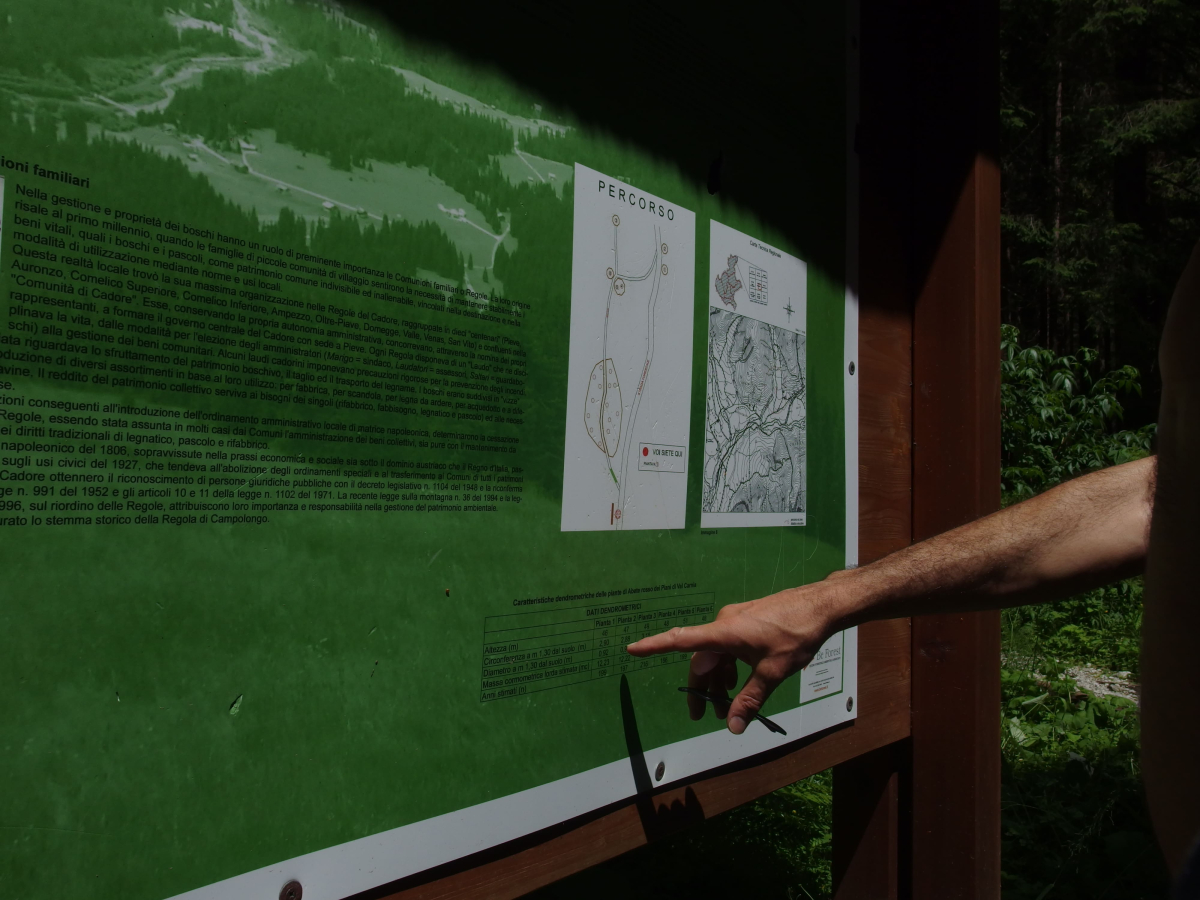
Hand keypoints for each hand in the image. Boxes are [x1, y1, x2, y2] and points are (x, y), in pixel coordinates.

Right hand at [626, 574, 851, 733]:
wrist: (821, 606)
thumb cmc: (796, 635)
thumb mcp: (772, 673)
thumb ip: (750, 700)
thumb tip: (732, 727)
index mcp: (724, 633)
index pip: (680, 640)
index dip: (654, 646)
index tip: (631, 650)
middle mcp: (724, 624)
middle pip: (702, 658)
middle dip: (701, 688)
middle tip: (704, 716)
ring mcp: (737, 620)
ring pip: (717, 654)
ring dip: (718, 680)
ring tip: (727, 706)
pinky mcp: (749, 620)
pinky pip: (729, 647)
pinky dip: (730, 666)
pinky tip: (740, 683)